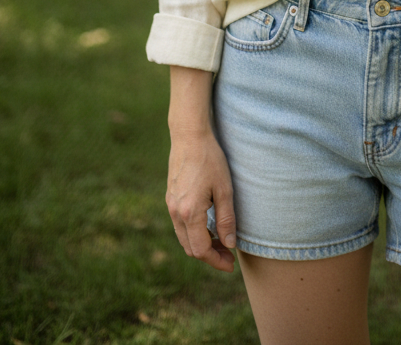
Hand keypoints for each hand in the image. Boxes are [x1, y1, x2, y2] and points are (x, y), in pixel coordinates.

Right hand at [166, 131, 236, 272]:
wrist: (189, 136)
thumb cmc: (210, 159)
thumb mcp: (224, 189)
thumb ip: (226, 219)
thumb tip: (230, 244)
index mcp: (189, 212)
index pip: (201, 250)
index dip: (216, 260)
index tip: (231, 264)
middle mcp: (175, 213)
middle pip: (190, 248)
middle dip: (210, 256)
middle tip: (229, 254)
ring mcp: (170, 206)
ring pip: (184, 238)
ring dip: (201, 245)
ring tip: (221, 241)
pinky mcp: (170, 199)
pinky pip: (180, 226)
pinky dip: (194, 233)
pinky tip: (209, 226)